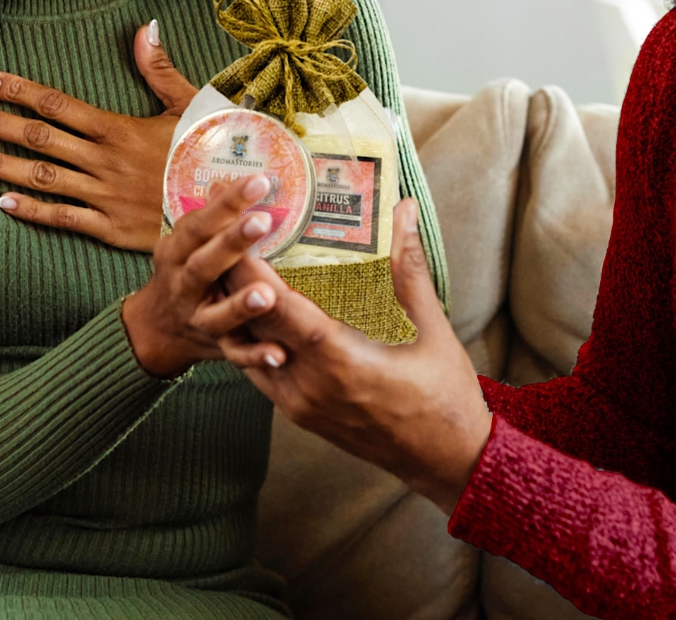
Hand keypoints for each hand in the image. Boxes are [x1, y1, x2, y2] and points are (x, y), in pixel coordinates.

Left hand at [0, 21, 198, 251]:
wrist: (228, 212)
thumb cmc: (208, 154)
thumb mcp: (189, 105)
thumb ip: (159, 68)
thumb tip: (145, 26)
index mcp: (120, 128)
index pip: (57, 104)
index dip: (19, 91)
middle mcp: (105, 161)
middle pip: (39, 138)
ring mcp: (105, 196)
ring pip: (42, 177)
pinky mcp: (110, 227)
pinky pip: (63, 218)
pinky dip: (31, 210)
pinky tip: (1, 201)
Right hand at [120, 174, 281, 377]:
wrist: (154, 330)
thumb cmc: (181, 274)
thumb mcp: (186, 244)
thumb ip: (208, 219)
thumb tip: (225, 180)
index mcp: (177, 253)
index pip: (199, 224)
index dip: (226, 204)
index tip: (258, 181)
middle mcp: (183, 286)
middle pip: (204, 265)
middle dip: (231, 243)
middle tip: (262, 221)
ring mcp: (197, 319)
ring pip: (217, 315)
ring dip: (240, 306)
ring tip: (268, 294)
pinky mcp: (214, 348)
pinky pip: (235, 355)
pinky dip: (255, 356)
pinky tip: (278, 353)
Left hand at [217, 199, 492, 515]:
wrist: (448, 465)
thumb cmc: (446, 399)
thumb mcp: (434, 330)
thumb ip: (410, 269)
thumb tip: (405, 210)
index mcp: (341, 362)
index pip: (280, 309)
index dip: (253, 271)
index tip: (239, 233)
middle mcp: (310, 385)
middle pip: (254, 323)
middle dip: (236, 279)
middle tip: (226, 236)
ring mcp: (299, 404)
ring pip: (250, 348)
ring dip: (239, 308)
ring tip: (231, 266)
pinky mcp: (299, 414)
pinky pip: (259, 369)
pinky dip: (251, 337)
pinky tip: (253, 310)